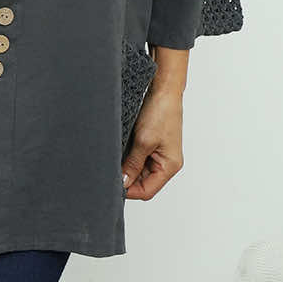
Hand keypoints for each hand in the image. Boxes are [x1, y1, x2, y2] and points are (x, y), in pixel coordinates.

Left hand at [122, 85, 183, 199]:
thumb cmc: (161, 112)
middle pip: (142, 183)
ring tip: (118, 154)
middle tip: (112, 168)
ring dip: (127, 166)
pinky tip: (123, 149)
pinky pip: (138, 160)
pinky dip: (129, 157)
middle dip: (127, 177)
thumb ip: (132, 165)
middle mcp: (166, 163)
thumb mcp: (143, 142)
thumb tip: (123, 183)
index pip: (147, 191)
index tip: (112, 183)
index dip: (129, 190)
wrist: (164, 90)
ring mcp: (159, 155)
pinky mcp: (152, 146)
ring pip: (138, 172)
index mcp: (170, 166)